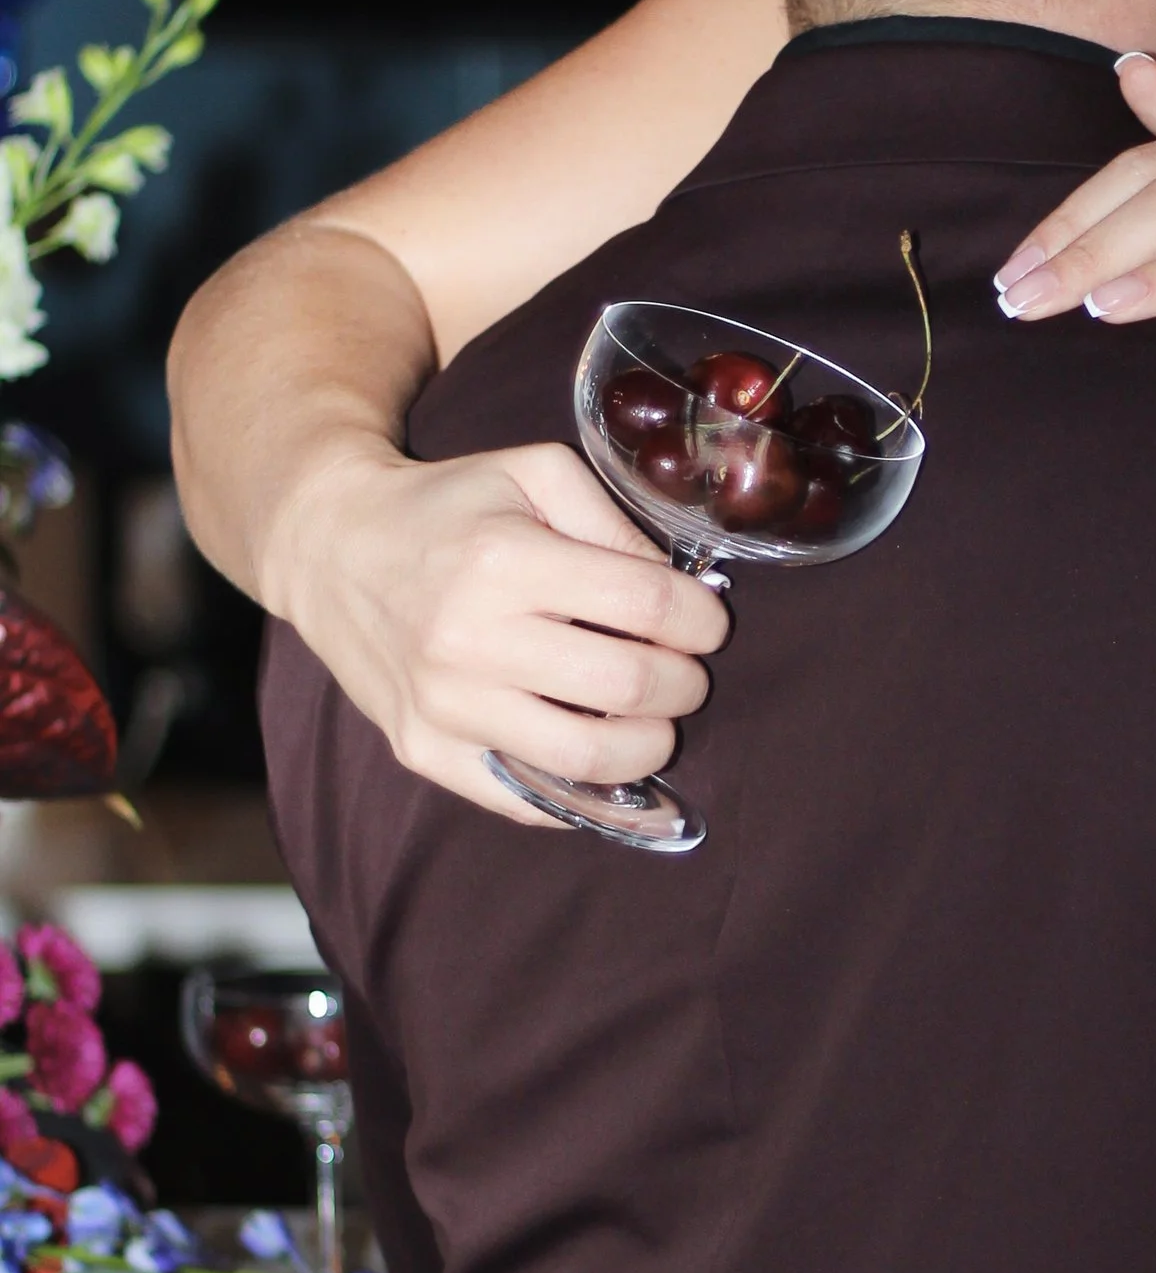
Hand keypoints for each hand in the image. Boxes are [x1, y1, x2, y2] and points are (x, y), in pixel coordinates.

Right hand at [264, 438, 727, 825]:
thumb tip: (680, 590)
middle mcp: (469, 639)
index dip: (700, 619)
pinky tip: (602, 756)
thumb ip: (614, 519)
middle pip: (629, 684)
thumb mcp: (534, 473)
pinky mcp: (422, 750)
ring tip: (654, 720)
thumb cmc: (448, 507)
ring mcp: (442, 705)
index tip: (707, 621)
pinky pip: (528, 799)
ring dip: (649, 744)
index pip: (646, 604)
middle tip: (685, 672)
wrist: (330, 547)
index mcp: (504, 561)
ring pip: (588, 757)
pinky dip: (584, 792)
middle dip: (685, 683)